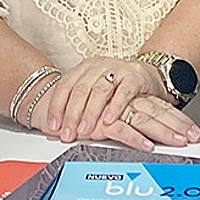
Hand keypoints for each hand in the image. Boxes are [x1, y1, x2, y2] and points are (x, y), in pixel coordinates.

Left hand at [42, 56, 163, 141]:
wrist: (146, 74)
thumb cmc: (116, 87)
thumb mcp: (94, 90)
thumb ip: (78, 103)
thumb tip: (56, 127)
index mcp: (85, 67)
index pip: (66, 86)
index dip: (57, 107)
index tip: (53, 126)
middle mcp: (99, 65)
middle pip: (81, 89)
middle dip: (72, 114)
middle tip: (67, 133)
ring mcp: (117, 69)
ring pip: (100, 90)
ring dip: (90, 113)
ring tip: (84, 131)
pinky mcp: (135, 76)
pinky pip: (123, 92)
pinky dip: (115, 107)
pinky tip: (108, 121)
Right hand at [86, 94, 199, 152]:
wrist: (49, 100)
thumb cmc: (80, 108)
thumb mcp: (108, 111)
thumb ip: (128, 119)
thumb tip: (150, 134)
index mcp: (128, 95)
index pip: (158, 106)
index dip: (177, 118)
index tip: (194, 131)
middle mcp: (122, 98)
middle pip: (155, 111)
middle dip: (176, 125)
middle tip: (193, 138)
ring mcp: (110, 107)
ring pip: (142, 118)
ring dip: (161, 131)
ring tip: (177, 142)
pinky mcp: (97, 119)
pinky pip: (119, 128)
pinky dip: (133, 137)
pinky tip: (146, 146)